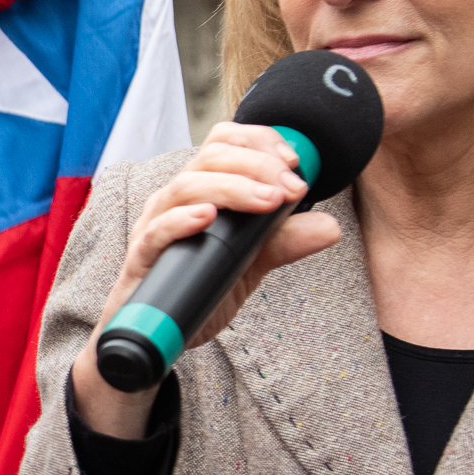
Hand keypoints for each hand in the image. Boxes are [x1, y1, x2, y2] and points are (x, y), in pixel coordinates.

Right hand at [72, 123, 342, 438]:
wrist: (157, 334)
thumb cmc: (198, 286)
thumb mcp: (251, 262)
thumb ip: (284, 241)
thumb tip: (330, 226)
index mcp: (201, 189)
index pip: (223, 141)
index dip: (259, 140)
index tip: (293, 161)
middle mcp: (176, 199)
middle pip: (210, 157)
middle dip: (258, 165)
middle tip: (292, 189)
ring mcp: (156, 225)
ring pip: (187, 186)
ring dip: (232, 188)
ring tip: (268, 200)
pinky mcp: (143, 258)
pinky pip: (156, 232)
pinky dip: (181, 220)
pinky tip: (207, 217)